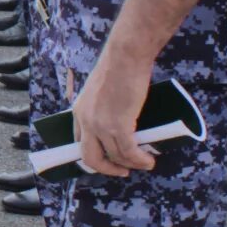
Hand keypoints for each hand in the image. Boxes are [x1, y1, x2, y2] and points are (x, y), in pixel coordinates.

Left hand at [73, 48, 156, 176]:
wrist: (126, 56)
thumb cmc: (118, 67)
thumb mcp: (100, 90)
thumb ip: (102, 107)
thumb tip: (118, 121)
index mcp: (79, 111)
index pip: (79, 142)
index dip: (94, 155)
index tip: (106, 160)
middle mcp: (85, 121)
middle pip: (90, 158)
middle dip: (107, 168)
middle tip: (122, 170)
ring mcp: (100, 125)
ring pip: (114, 156)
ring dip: (131, 164)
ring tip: (144, 163)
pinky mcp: (118, 125)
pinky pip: (129, 152)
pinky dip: (139, 160)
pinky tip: (148, 161)